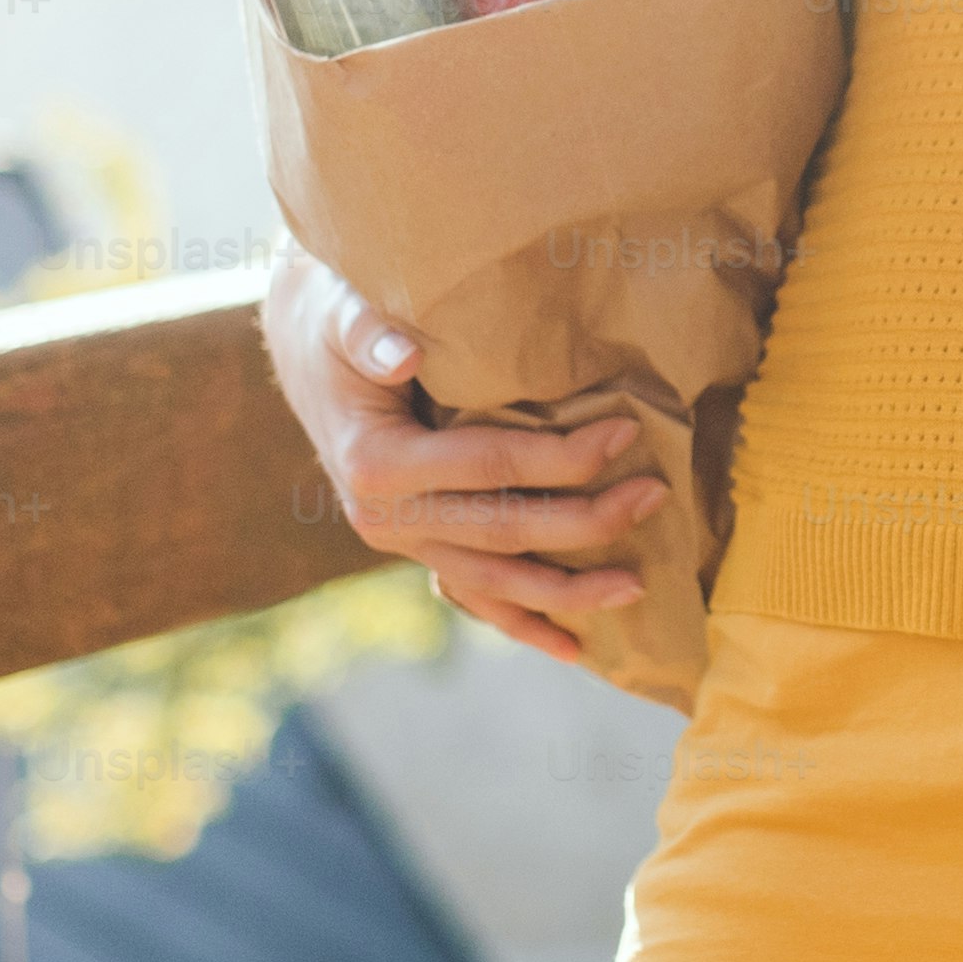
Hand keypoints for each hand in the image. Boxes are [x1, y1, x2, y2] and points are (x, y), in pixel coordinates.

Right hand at [259, 237, 659, 662]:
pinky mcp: (416, 549)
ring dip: (568, 590)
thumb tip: (403, 354)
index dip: (562, 456)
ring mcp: (401, 543)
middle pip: (505, 532)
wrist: (307, 349)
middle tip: (654, 496)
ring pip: (495, 581)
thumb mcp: (345, 313)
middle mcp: (385, 518)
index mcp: (376, 463)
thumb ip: (371, 333)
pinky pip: (475, 595)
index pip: (491, 466)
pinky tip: (575, 648)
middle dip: (586, 522)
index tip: (627, 432)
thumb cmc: (338, 321)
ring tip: (638, 587)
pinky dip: (523, 621)